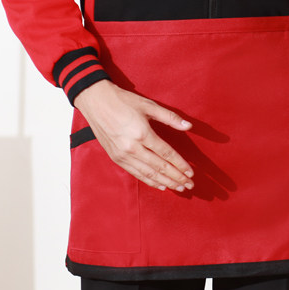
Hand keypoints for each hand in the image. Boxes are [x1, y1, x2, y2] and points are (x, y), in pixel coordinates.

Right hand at [74, 80, 194, 191]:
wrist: (96, 102)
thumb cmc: (124, 101)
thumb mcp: (149, 106)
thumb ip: (170, 117)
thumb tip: (189, 125)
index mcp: (142, 133)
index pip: (166, 153)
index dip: (180, 164)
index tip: (191, 172)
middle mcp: (132, 148)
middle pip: (159, 167)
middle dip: (176, 177)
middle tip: (190, 185)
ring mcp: (122, 155)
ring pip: (148, 174)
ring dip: (165, 182)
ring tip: (179, 188)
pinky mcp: (116, 158)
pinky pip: (135, 173)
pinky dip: (149, 181)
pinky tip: (160, 185)